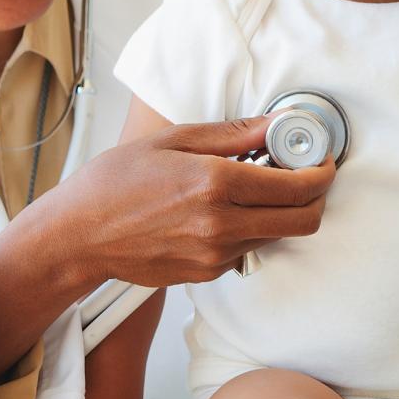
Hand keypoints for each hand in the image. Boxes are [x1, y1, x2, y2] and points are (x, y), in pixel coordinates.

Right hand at [49, 115, 334, 290]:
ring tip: (253, 186)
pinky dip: (249, 228)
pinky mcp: (207, 274)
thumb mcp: (173, 140)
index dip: (321, 172)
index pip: (297, 186)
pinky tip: (221, 210)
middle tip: (305, 175)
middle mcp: (220, 225)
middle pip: (304, 221)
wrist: (76, 235)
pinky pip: (247, 250)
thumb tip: (278, 124)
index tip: (322, 159)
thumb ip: (234, 134)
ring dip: (279, 212)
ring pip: (277, 236)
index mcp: (214, 184)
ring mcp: (215, 256)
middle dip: (315, 197)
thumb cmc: (115, 182)